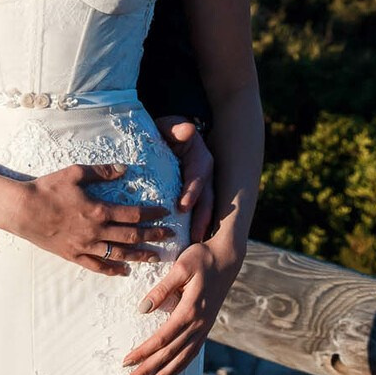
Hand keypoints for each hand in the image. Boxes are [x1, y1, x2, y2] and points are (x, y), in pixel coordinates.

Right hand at [4, 163, 172, 274]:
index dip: (152, 214)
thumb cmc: (48, 188)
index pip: (133, 214)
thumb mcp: (75, 173)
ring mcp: (84, 246)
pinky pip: (96, 266)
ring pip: (118, 254)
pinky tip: (124, 272)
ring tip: (156, 257)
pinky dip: (112, 270)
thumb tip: (125, 169)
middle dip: (154, 236)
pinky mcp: (73, 255)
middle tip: (171, 236)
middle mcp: (95, 231)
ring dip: (139, 256)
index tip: (166, 213)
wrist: (22, 210)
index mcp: (99, 210)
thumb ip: (102, 172)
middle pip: (132, 236)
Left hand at [123, 238, 241, 374]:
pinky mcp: (207, 326)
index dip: (143, 352)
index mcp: (190, 310)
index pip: (162, 338)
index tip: (126, 362)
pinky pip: (193, 352)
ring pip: (183, 357)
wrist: (228, 258)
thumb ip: (161, 290)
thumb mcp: (180, 268)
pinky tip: (171, 373)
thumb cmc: (202, 259)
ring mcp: (205, 327)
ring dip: (165, 373)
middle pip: (170, 353)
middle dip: (149, 369)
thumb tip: (142, 309)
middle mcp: (199, 323)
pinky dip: (181, 365)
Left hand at [156, 117, 215, 242]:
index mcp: (201, 162)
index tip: (182, 207)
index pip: (198, 179)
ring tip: (191, 247)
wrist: (171, 136)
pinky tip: (185, 245)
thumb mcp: (170, 126)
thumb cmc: (169, 131)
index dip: (192, 193)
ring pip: (204, 212)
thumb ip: (177, 128)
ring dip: (199, 229)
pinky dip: (192, 229)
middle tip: (193, 238)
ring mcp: (202, 190)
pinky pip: (196, 215)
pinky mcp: (195, 199)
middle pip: (206, 202)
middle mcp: (205, 178)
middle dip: (201, 220)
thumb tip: (188, 130)